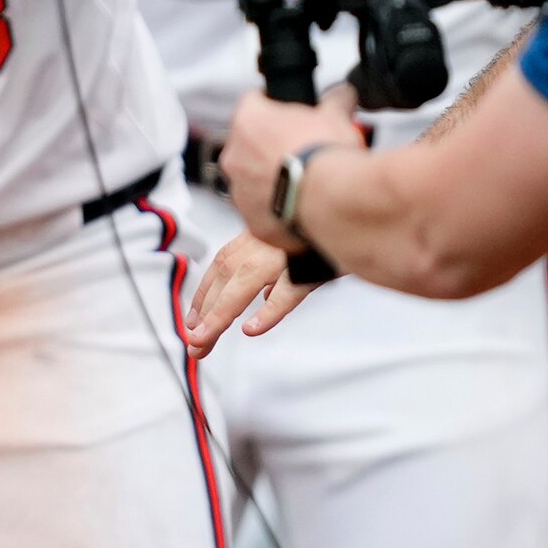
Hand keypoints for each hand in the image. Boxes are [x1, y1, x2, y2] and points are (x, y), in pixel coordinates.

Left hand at [182, 232, 319, 354]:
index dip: (203, 296)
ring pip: (243, 285)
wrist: (355, 203)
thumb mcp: (292, 244)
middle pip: (224, 280)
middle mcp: (262, 242)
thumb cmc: (323, 226)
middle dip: (205, 314)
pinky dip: (269, 310)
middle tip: (194, 345)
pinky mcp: (311, 264)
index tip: (192, 322)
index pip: (220, 268)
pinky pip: (288, 290)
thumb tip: (266, 298)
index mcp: (255, 237)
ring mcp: (284, 252)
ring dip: (220, 314)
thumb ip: (274, 272)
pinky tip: (252, 330)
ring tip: (204, 340)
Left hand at [217, 84, 362, 245]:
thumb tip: (343, 94)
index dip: (273, 107)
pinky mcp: (253, 221)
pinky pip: (263, 214)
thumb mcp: (335, 118)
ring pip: (252, 182)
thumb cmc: (326, 155)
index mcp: (249, 121)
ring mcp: (240, 191)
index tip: (287, 116)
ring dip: (271, 181)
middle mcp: (235, 155)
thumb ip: (334, 101)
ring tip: (304, 184)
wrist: (331, 200)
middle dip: (270, 148)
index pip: (253, 103)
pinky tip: (302, 207)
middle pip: (249, 145)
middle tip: (299, 153)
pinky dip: (278, 212)